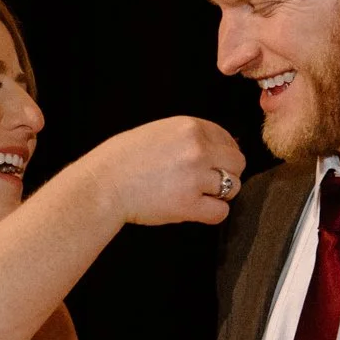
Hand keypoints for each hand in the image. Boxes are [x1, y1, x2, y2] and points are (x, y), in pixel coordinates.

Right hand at [74, 117, 247, 228]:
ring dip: (219, 194)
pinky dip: (212, 213)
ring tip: (197, 195)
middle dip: (226, 173)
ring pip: (232, 187)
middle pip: (237, 162)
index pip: (227, 137)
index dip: (223, 153)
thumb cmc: (123, 159)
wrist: (103, 184)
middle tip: (206, 182)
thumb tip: (220, 149)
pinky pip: (220, 212)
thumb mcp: (159, 133)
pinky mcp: (189, 204)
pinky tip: (196, 209)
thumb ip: (189, 137)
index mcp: (189, 126)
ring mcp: (195, 177)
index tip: (213, 163)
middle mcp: (197, 149)